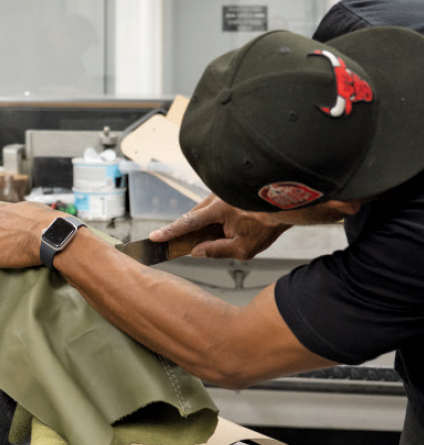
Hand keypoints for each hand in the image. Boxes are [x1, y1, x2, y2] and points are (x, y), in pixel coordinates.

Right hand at [149, 194, 289, 259]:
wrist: (291, 201)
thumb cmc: (269, 224)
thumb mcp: (244, 248)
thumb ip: (217, 250)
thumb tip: (197, 252)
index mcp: (218, 209)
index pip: (187, 223)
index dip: (169, 232)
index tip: (154, 238)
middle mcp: (217, 196)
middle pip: (192, 217)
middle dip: (188, 231)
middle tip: (189, 245)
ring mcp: (222, 192)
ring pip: (204, 212)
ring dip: (207, 226)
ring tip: (229, 233)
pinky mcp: (228, 192)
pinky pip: (214, 207)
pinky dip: (216, 219)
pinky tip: (235, 225)